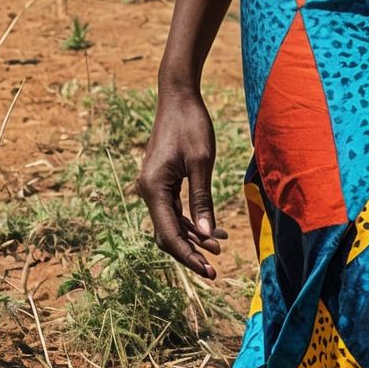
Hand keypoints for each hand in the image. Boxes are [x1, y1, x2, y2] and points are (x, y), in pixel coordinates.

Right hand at [136, 85, 228, 279]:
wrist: (178, 96)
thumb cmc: (191, 124)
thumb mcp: (201, 161)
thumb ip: (202, 199)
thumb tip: (207, 236)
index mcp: (154, 188)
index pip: (168, 234)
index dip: (188, 256)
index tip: (209, 271)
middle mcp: (148, 190)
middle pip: (167, 233)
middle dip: (190, 251)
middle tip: (215, 268)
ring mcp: (154, 186)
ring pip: (171, 223)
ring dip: (194, 237)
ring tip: (220, 246)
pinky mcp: (162, 181)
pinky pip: (174, 209)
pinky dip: (192, 221)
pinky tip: (213, 229)